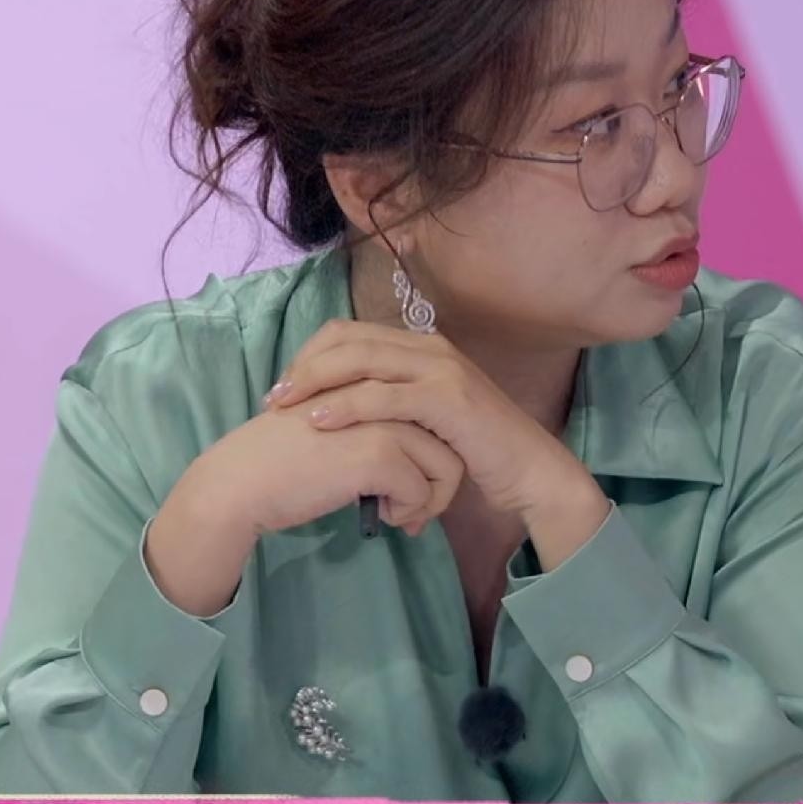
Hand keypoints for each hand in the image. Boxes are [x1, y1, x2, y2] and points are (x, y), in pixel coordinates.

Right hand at [148, 405, 464, 615]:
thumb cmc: (280, 458)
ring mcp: (383, 419)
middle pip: (449, 436)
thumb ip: (368, 422)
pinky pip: (421, 490)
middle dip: (440, 480)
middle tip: (410, 509)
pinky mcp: (378, 453)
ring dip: (428, 499)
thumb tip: (407, 455)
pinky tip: (380, 515)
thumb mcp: (332, 423)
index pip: (431, 411)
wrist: (241, 480)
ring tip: (398, 514)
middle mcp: (383, 391)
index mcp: (372, 379)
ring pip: (446, 464)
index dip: (431, 451)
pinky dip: (408, 511)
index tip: (409, 483)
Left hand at [263, 319, 611, 564]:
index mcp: (420, 347)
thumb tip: (341, 411)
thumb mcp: (423, 420)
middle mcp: (429, 348)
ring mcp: (440, 369)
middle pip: (349, 340)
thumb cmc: (473, 451)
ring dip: (317, 382)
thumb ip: (390, 406)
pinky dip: (346, 406)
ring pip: (362, 361)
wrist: (528, 469)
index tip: (284, 386)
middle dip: (305, 367)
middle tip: (274, 397)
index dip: (311, 355)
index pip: (350, 333)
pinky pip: (385, 396)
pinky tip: (319, 421)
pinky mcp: (448, 398)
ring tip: (285, 406)